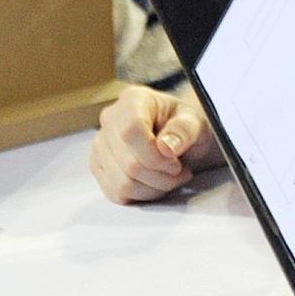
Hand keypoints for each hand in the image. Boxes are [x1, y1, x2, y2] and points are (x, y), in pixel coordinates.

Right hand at [89, 84, 219, 204]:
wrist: (178, 137)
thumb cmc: (185, 126)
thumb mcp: (195, 122)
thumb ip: (184, 130)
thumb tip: (165, 147)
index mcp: (133, 100)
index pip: (131, 131)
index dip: (154, 156)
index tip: (176, 163)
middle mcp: (109, 120)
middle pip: (128, 162)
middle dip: (161, 176)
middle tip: (181, 171)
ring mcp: (100, 145)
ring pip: (122, 183)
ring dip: (154, 188)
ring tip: (172, 177)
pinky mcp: (99, 167)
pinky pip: (116, 193)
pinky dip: (142, 195)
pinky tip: (157, 184)